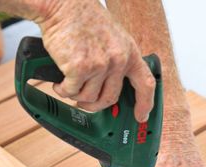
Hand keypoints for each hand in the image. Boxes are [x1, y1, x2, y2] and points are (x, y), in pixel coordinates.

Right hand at [38, 0, 154, 121]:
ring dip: (76, 96)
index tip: (141, 116)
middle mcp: (117, 60)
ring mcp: (100, 65)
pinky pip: (71, 92)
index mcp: (129, 52)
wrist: (62, 5)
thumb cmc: (84, 20)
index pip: (145, 84)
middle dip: (95, 106)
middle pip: (110, 98)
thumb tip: (112, 87)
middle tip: (85, 104)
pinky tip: (59, 82)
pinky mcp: (79, 68)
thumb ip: (116, 61)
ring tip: (69, 84)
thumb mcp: (113, 38)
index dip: (145, 104)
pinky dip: (63, 90)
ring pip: (89, 98)